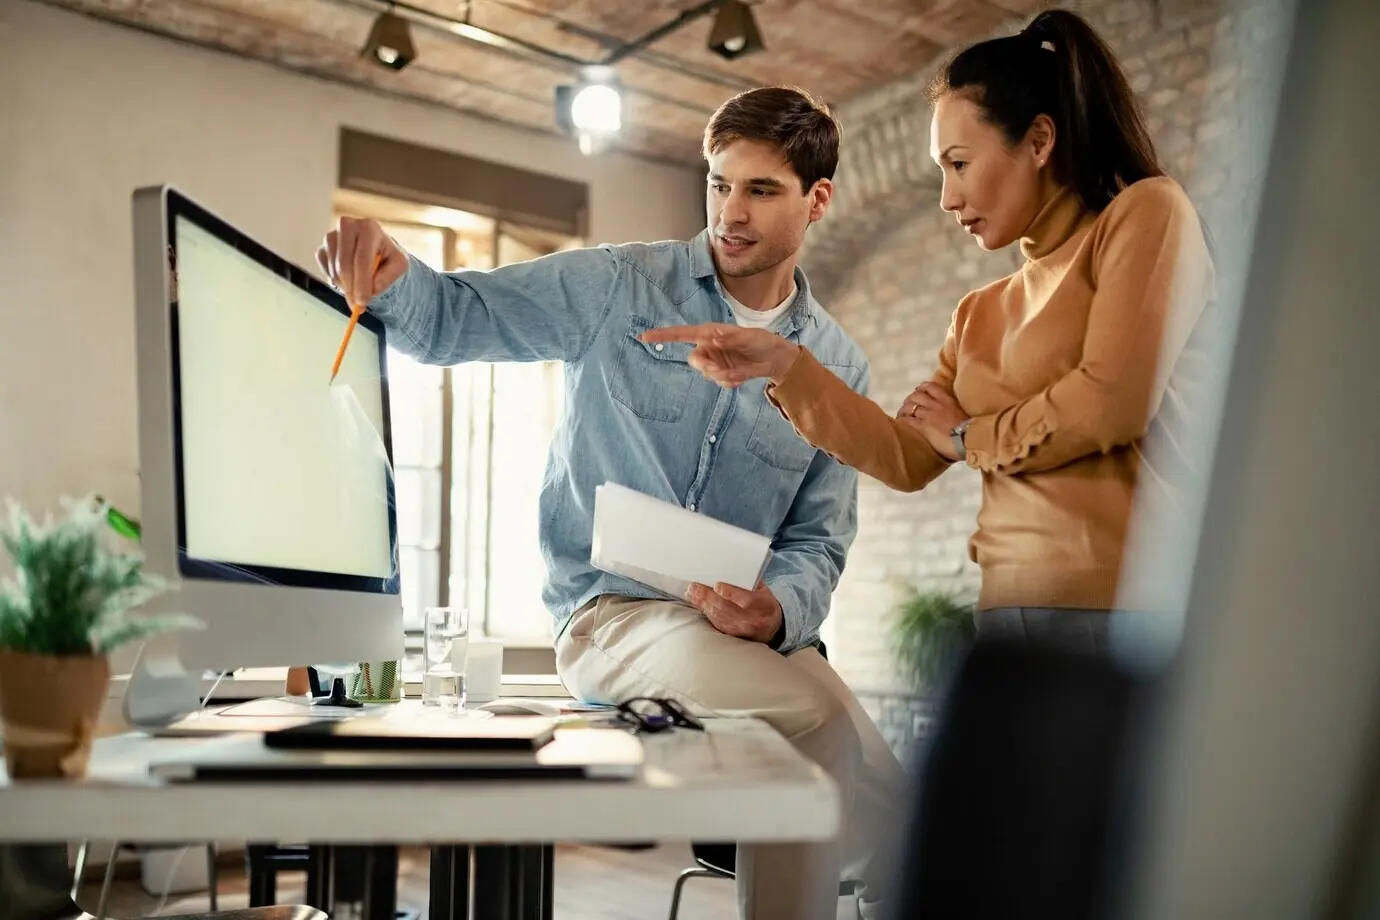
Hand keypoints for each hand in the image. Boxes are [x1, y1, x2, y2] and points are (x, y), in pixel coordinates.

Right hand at [316, 216, 408, 307]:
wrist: (375, 251)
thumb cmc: (387, 256)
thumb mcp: (399, 265)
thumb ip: (389, 276)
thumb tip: (373, 288)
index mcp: (369, 228)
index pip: (362, 259)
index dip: (361, 283)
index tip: (362, 301)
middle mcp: (347, 226)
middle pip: (344, 264)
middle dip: (351, 288)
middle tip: (357, 304)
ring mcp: (332, 236)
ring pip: (333, 269)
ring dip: (344, 286)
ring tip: (357, 290)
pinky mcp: (323, 247)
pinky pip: (324, 269)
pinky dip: (335, 280)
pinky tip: (347, 281)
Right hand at [639, 323, 799, 387]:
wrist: (774, 359)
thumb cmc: (761, 341)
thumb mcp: (749, 336)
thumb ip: (731, 337)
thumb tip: (713, 336)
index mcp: (709, 333)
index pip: (681, 334)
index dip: (663, 336)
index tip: (644, 336)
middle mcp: (708, 347)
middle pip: (694, 360)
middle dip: (706, 367)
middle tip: (719, 369)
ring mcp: (714, 362)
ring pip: (707, 374)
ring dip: (722, 375)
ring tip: (740, 372)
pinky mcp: (722, 375)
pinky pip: (719, 383)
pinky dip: (730, 382)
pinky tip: (742, 376)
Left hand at [685, 581, 782, 643]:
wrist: (770, 627)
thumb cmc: (764, 604)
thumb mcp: (764, 591)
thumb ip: (750, 582)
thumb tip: (731, 570)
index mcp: (762, 605)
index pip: (746, 600)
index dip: (730, 593)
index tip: (717, 585)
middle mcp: (751, 619)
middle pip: (726, 608)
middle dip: (708, 597)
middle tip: (694, 587)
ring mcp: (740, 629)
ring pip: (718, 615)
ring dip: (702, 603)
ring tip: (692, 593)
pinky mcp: (731, 633)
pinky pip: (715, 621)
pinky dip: (705, 610)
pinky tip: (697, 602)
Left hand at [897, 381, 966, 460]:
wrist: (971, 439)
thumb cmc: (971, 430)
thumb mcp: (963, 414)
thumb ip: (954, 411)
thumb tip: (952, 415)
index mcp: (947, 400)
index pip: (930, 386)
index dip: (921, 388)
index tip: (918, 392)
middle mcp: (935, 404)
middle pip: (916, 396)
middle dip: (909, 400)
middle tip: (907, 407)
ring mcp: (928, 415)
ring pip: (909, 407)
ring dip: (903, 411)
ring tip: (902, 416)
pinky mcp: (923, 427)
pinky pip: (907, 421)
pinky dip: (902, 421)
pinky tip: (900, 424)